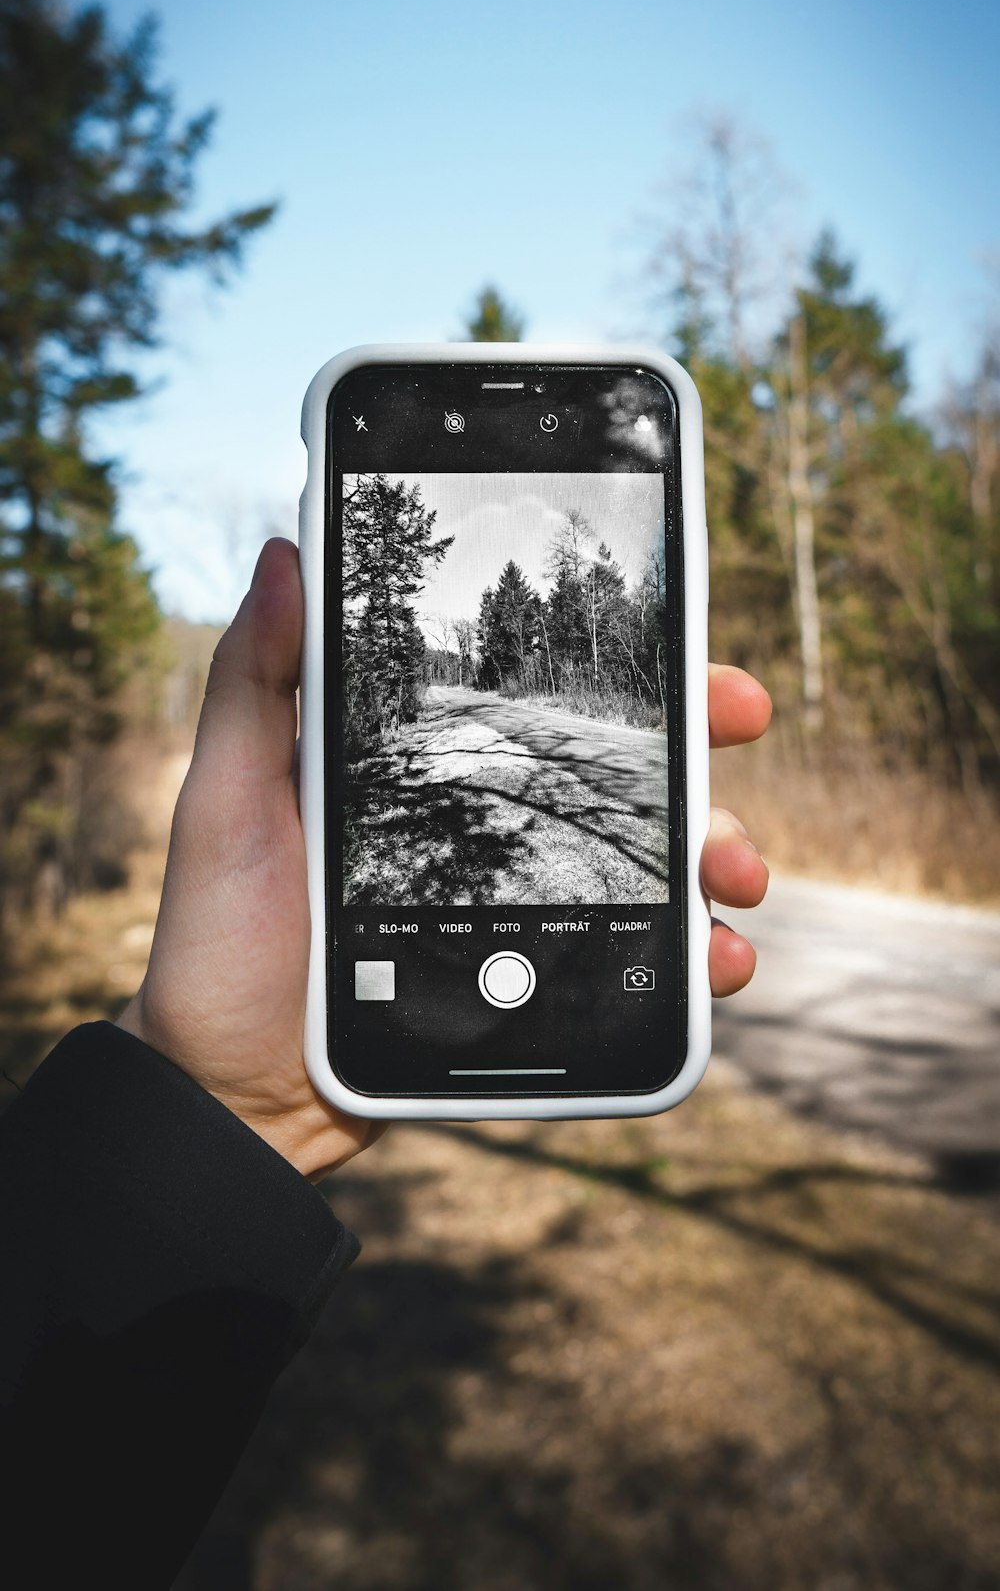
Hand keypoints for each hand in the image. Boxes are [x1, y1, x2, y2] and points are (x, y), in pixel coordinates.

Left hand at [120, 541, 770, 1178]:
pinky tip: (717, 963)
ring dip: (717, 855)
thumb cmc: (221, 934)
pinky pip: (638, 973)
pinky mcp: (536, 994)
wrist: (232, 1089)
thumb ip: (254, 681)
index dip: (630, 671)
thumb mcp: (231, 795)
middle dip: (701, 746)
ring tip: (733, 875)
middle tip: (737, 722)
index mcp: (437, 773)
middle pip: (624, 777)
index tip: (695, 647)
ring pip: (653, 869)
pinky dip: (698, 963)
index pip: (550, 705)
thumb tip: (286, 551)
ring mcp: (524, 914)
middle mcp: (496, 835)